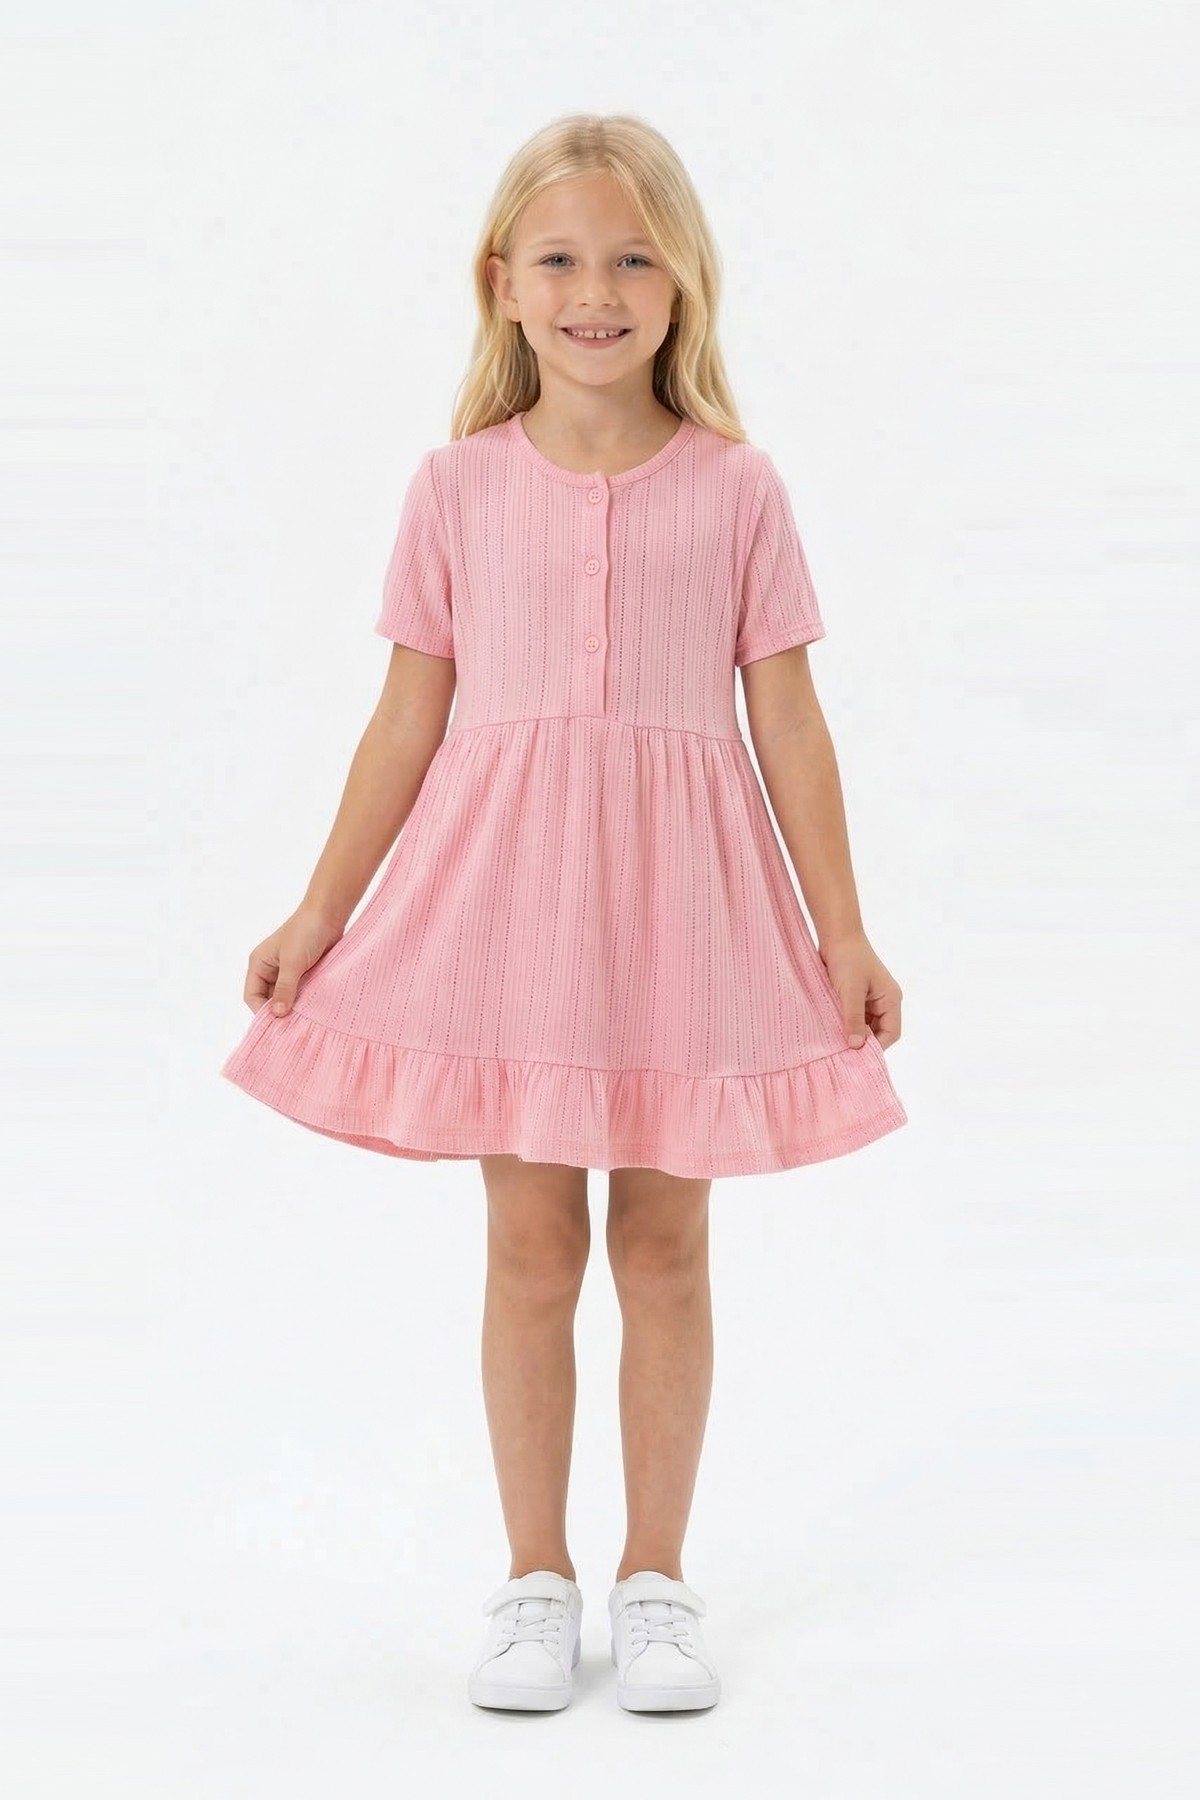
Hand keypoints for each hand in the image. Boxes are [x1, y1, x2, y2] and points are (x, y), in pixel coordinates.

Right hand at [243, 907, 344, 1015]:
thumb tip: (278, 1014)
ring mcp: (287, 972)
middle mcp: (270, 970)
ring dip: (294, 1007)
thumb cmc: (306, 933)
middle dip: (278, 1012)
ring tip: (304, 1021)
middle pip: (268, 1000)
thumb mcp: (293, 962)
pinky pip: (300, 992)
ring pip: (285, 997)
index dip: (262, 1011)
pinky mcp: (304, 973)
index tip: (277, 1024)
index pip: (252, 996)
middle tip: (291, 1028)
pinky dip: (304, 1001)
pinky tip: (313, 1010)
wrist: (329, 914)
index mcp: (259, 965)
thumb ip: (285, 988)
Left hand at [818, 931, 902, 1050]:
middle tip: (843, 1050)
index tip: (856, 1054)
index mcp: (891, 999)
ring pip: (865, 1026)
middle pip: (879, 1032)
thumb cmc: (848, 959)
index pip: (891, 1033)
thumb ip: (854, 1018)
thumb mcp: (850, 991)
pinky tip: (832, 1027)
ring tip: (836, 1039)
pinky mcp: (856, 997)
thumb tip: (856, 1046)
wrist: (837, 935)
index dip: (876, 1046)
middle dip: (863, 1041)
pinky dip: (846, 1023)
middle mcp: (884, 1002)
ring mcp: (870, 1000)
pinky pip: (855, 1017)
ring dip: (853, 1032)